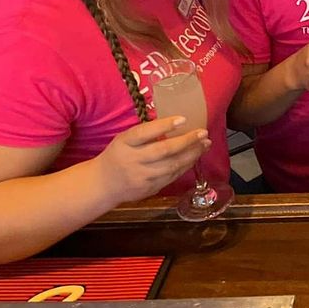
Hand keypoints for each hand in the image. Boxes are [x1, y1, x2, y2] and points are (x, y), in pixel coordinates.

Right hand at [93, 117, 209, 204]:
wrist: (103, 184)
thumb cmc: (118, 155)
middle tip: (203, 133)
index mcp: (124, 143)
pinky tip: (195, 157)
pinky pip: (172, 176)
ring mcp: (141, 177)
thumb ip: (146, 133)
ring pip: (172, 165)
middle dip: (187, 141)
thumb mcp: (124, 139)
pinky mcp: (149, 189)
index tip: (183, 119)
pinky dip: (186, 166)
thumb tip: (178, 123)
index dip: (164, 125)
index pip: (144, 133)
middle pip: (163, 150)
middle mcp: (132, 160)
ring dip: (192, 154)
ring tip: (205, 144)